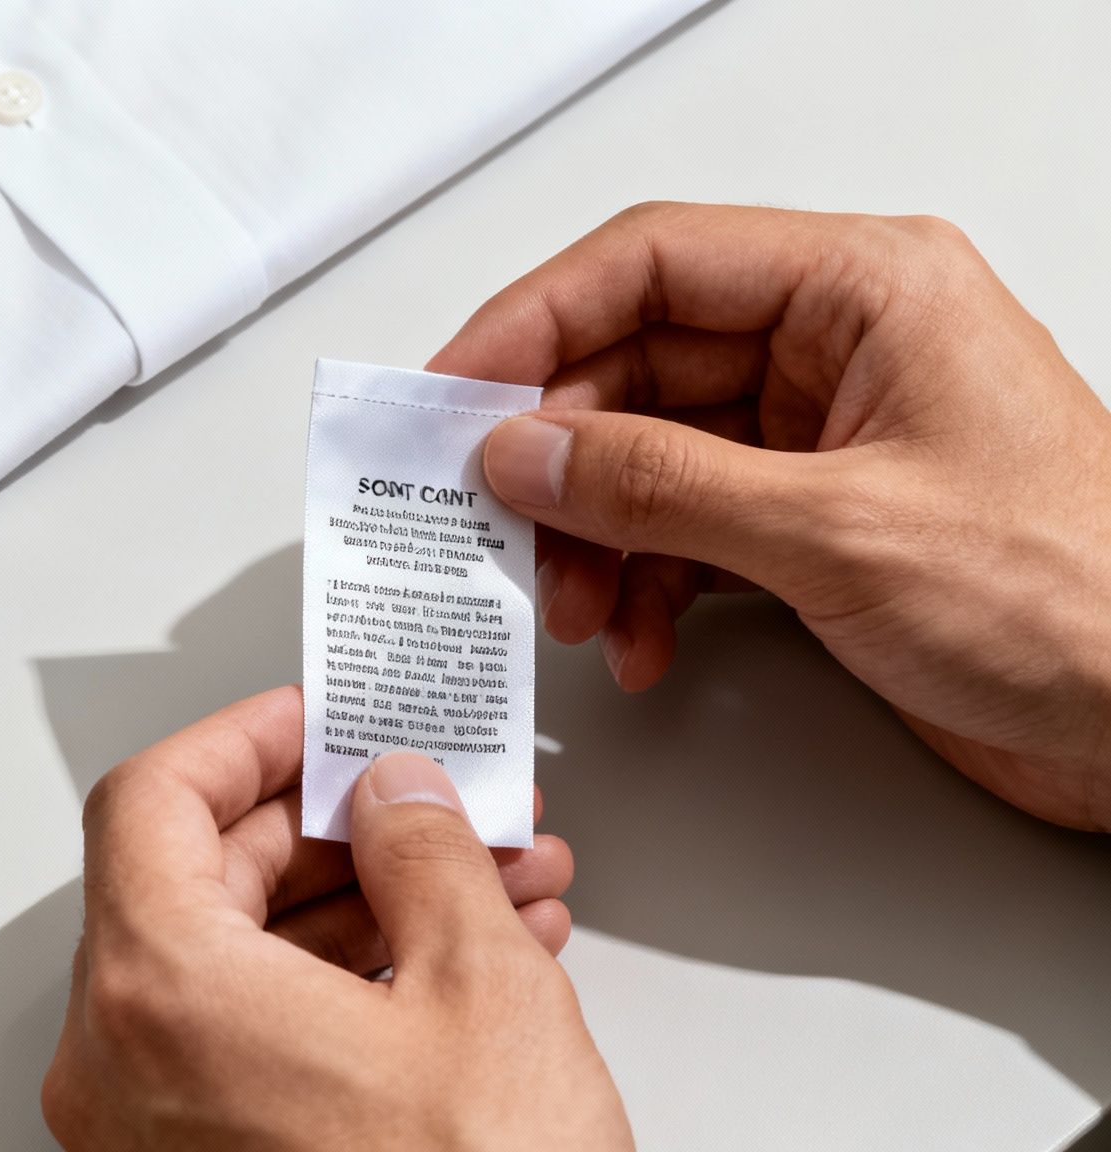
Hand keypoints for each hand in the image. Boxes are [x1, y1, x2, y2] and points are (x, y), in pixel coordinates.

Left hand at [42, 687, 627, 1150]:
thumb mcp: (481, 992)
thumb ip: (424, 852)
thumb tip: (396, 795)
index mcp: (160, 995)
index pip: (151, 800)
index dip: (242, 739)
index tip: (312, 718)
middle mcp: (123, 1065)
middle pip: (199, 877)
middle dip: (336, 828)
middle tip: (424, 798)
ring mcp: (151, 1129)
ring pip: (240, 959)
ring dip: (361, 906)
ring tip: (484, 879)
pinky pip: (252, 1036)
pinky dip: (343, 984)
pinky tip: (455, 960)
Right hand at [431, 203, 1110, 831]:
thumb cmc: (1079, 599)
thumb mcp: (835, 533)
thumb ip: (659, 486)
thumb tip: (529, 450)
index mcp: (866, 291)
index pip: (652, 263)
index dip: (535, 320)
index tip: (453, 387)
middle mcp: (840, 350)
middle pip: (638, 365)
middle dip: (560, 456)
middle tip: (493, 518)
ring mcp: (827, 439)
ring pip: (650, 456)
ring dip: (594, 535)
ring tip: (573, 603)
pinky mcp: (821, 524)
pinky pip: (687, 526)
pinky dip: (644, 582)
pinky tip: (636, 635)